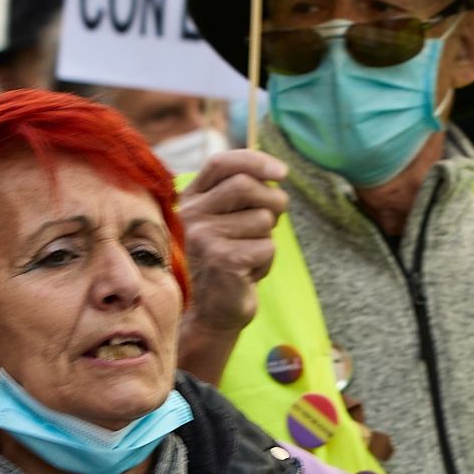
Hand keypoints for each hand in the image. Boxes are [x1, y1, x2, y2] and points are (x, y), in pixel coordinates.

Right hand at [177, 149, 287, 334]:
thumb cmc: (230, 258)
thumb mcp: (231, 219)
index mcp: (192, 199)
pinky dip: (267, 260)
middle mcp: (191, 215)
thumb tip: (278, 171)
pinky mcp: (221, 260)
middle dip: (273, 201)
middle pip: (246, 185)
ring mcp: (203, 237)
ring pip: (262, 218)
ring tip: (249, 254)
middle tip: (273, 221)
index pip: (221, 163)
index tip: (282, 173)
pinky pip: (267, 246)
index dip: (255, 161)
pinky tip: (248, 273)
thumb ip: (244, 192)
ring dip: (267, 237)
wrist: (214, 311)